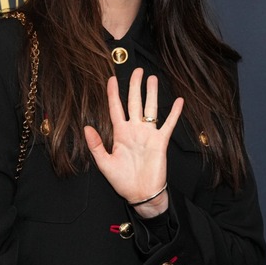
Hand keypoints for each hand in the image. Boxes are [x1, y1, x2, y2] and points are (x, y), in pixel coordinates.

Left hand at [84, 68, 183, 217]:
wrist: (141, 194)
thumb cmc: (122, 181)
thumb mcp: (104, 163)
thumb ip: (95, 145)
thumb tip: (87, 127)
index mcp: (120, 133)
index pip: (115, 108)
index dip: (113, 93)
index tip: (111, 79)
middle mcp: (134, 130)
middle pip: (134, 102)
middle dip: (134, 86)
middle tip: (136, 70)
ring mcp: (148, 134)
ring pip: (150, 108)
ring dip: (152, 93)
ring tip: (152, 78)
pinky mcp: (161, 142)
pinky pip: (168, 124)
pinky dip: (174, 113)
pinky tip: (179, 101)